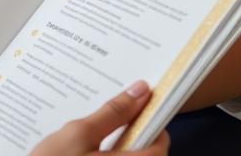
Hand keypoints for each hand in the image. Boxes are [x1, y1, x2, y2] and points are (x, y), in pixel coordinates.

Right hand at [29, 82, 168, 154]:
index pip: (160, 146)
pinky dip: (107, 152)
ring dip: (119, 141)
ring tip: (96, 128)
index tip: (140, 105)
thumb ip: (113, 113)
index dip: (153, 122)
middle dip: (133, 130)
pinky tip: (87, 147)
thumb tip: (140, 91)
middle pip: (145, 153)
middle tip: (112, 113)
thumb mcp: (80, 133)